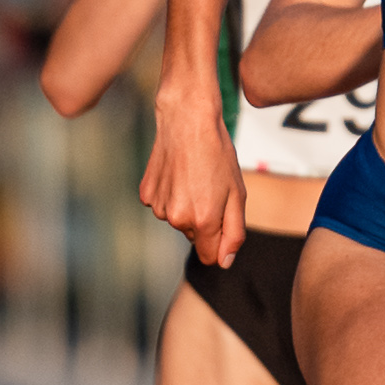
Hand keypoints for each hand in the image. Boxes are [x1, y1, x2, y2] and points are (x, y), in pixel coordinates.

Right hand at [141, 90, 247, 267]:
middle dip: (204, 221)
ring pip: (177, 220)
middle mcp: (176, 219)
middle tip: (211, 190)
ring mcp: (158, 207)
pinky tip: (178, 173)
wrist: (187, 121)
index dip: (220, 244)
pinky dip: (171, 195)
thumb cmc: (217, 154)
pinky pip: (162, 206)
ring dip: (187, 206)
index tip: (223, 222)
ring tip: (194, 178)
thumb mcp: (237, 194)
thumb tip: (224, 262)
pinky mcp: (146, 195)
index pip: (210, 257)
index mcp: (203, 221)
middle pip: (194, 237)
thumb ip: (234, 233)